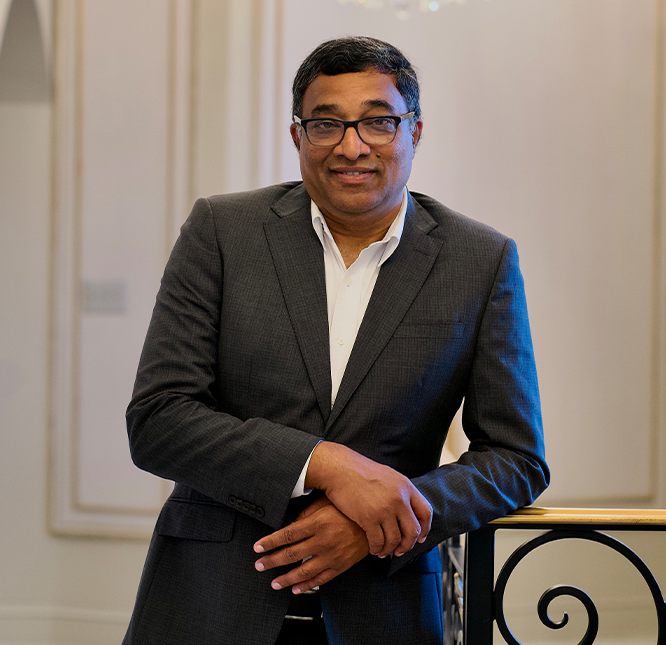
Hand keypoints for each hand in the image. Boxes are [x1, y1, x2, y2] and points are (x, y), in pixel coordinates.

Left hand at [253, 496, 368, 593]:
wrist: (375, 521)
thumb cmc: (349, 508)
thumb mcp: (326, 502)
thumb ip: (308, 513)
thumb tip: (291, 524)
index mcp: (317, 523)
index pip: (287, 535)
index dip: (270, 542)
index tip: (258, 547)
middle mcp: (322, 540)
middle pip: (291, 554)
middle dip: (272, 561)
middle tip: (259, 565)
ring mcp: (332, 555)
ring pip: (303, 571)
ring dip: (285, 578)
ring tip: (274, 582)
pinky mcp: (340, 565)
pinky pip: (321, 579)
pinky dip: (307, 585)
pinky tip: (296, 589)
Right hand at [304, 442, 432, 557]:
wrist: (339, 468)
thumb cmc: (359, 470)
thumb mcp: (387, 474)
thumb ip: (399, 490)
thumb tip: (407, 506)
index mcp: (406, 486)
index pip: (425, 512)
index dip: (425, 529)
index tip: (420, 538)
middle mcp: (399, 498)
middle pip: (413, 530)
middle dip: (408, 544)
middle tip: (401, 550)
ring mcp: (384, 509)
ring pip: (395, 539)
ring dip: (390, 549)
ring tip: (383, 551)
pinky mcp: (368, 518)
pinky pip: (378, 541)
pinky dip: (376, 549)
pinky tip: (373, 549)